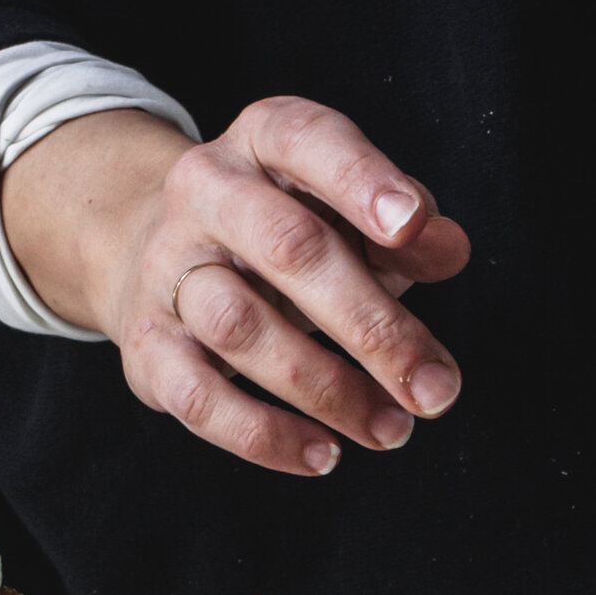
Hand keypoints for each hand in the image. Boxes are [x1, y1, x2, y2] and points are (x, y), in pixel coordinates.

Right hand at [1, 98, 470, 476]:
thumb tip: (448, 249)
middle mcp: (205, 193)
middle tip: (436, 388)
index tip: (412, 226)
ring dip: (328, 388)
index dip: (360, 180)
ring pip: (241, 326)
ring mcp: (167, 268)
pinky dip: (264, 434)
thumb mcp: (350, 213)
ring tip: (393, 429)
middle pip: (287, 248)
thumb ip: (406, 232)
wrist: (157, 254)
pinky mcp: (148, 345)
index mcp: (262, 142)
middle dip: (372, 325)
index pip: (307, 140)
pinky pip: (199, 396)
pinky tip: (325, 454)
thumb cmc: (286, 233)